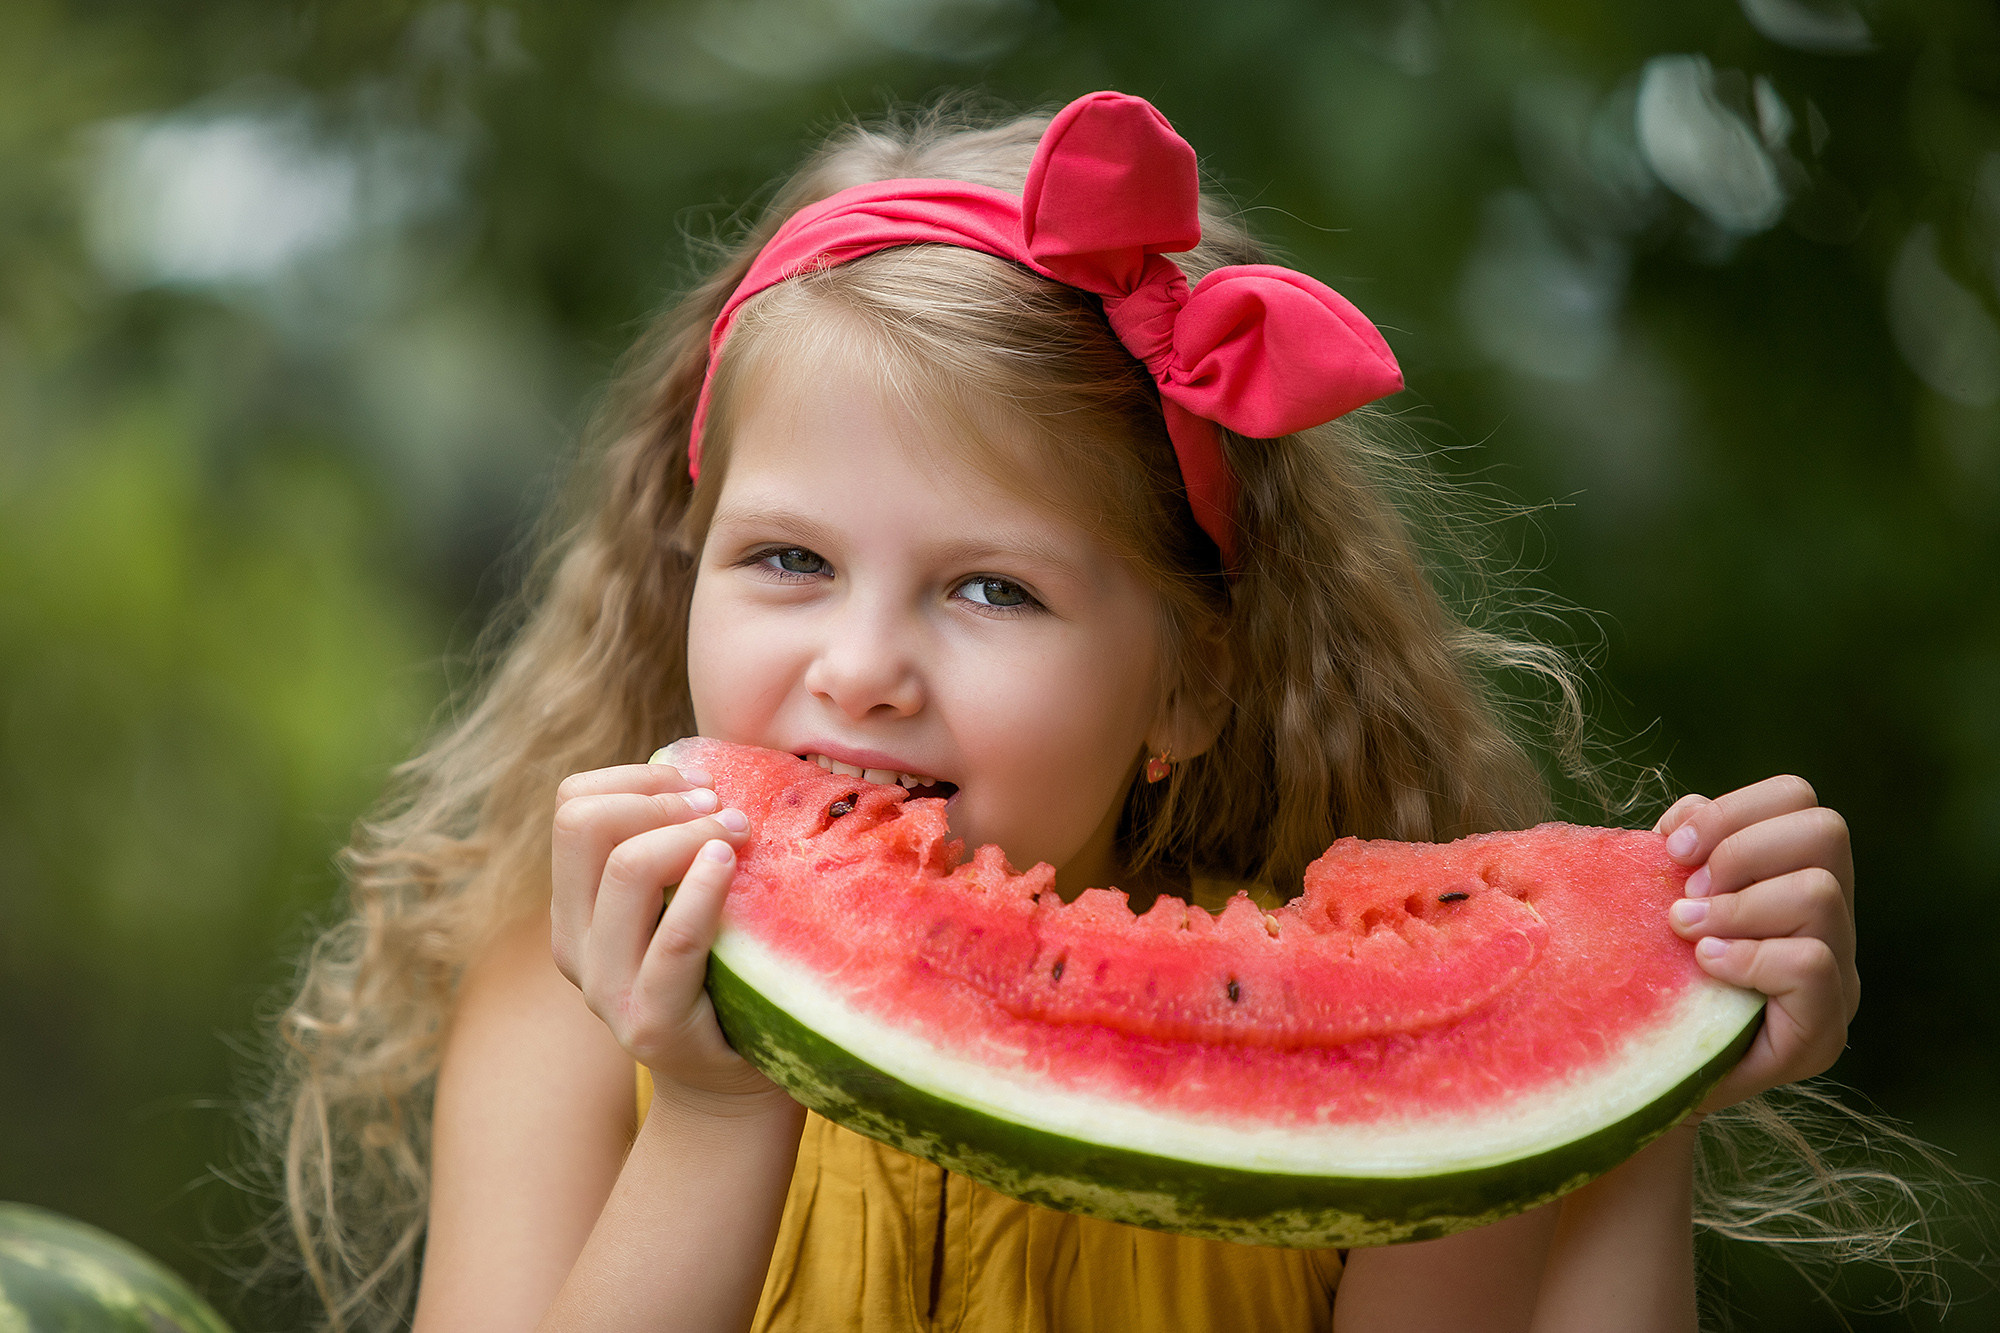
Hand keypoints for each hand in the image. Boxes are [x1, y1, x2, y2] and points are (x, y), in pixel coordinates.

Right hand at [549, 758, 781, 1113]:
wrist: (728, 1085)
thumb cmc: (716, 976)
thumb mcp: (676, 908)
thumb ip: (672, 851)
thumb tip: (711, 767)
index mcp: (573, 908)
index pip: (571, 806)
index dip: (634, 779)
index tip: (696, 785)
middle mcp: (575, 943)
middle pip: (584, 824)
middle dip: (659, 798)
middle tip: (720, 808)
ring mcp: (607, 987)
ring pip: (625, 869)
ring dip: (690, 832)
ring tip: (738, 832)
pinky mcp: (653, 1023)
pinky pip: (674, 940)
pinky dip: (703, 889)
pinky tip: (728, 864)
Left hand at [1656, 775, 1857, 1111]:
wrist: (1640, 1078)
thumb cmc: (1648, 979)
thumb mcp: (1658, 902)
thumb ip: (1681, 854)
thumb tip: (1683, 821)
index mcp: (1794, 878)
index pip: (1799, 800)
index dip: (1734, 809)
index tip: (1674, 848)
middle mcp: (1831, 925)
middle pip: (1825, 831)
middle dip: (1741, 849)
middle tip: (1688, 892)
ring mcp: (1838, 981)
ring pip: (1819, 894)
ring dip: (1738, 906)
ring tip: (1688, 932)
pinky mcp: (1822, 1033)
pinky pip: (1811, 964)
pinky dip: (1748, 956)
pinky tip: (1706, 967)